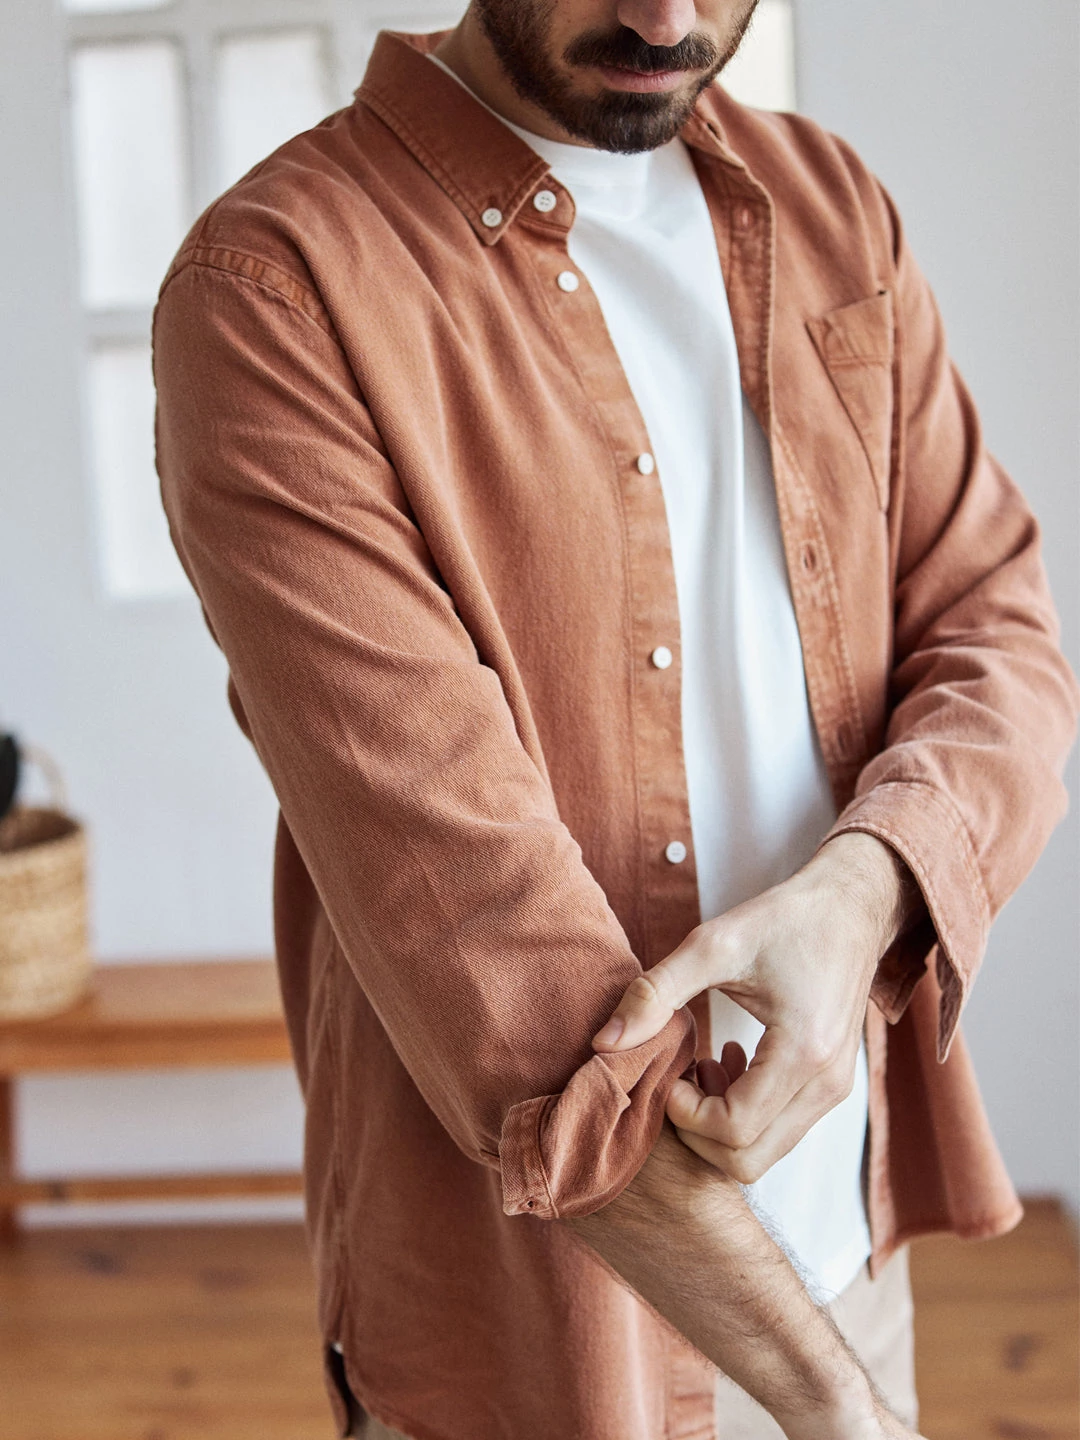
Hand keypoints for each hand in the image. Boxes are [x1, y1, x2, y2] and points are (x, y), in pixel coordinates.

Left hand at [592, 833, 914, 1182]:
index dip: (685, 1113)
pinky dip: (743, 1116)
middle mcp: (827, 1084)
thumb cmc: (786, 920)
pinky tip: (724, 1066)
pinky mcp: (831, 1086)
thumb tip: (603, 1043)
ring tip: (698, 1068)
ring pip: (764, 1154)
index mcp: (803, 1052)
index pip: (734, 1130)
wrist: (850, 907)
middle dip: (697, 1132)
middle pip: (749, 1161)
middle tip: (676, 1080)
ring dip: (718, 1126)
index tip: (668, 1071)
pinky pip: (779, 1131)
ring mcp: (834, 1090)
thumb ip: (655, 993)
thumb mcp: (713, 944)